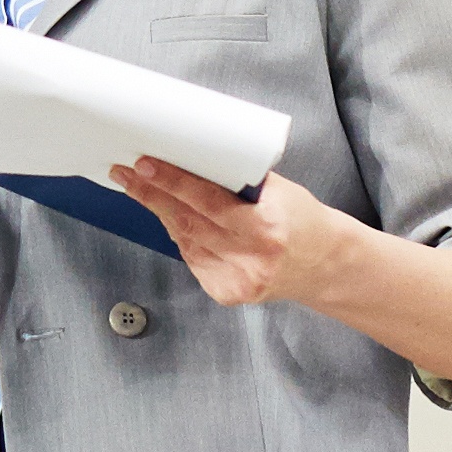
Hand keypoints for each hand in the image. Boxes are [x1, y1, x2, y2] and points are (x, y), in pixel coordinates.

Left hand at [116, 149, 341, 306]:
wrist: (324, 265)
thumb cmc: (302, 221)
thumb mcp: (279, 191)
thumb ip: (239, 179)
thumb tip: (193, 157)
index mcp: (267, 227)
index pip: (208, 201)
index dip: (172, 182)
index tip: (145, 165)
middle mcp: (251, 257)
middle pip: (188, 221)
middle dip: (152, 194)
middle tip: (126, 173)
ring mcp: (237, 280)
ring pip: (184, 240)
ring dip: (161, 212)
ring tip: (141, 189)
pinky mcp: (227, 293)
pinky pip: (192, 258)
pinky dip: (180, 236)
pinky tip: (170, 218)